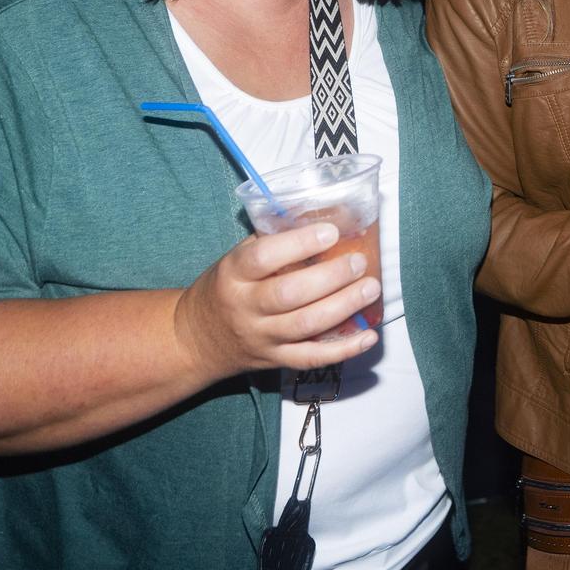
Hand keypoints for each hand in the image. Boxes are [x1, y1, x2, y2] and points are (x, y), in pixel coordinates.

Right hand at [172, 222, 380, 381]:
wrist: (198, 339)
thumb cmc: (226, 288)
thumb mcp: (236, 258)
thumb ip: (273, 238)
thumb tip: (323, 210)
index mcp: (233, 274)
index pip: (263, 258)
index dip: (299, 244)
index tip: (330, 232)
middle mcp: (246, 307)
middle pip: (290, 294)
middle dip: (331, 277)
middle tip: (359, 262)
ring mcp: (262, 337)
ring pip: (305, 325)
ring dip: (344, 307)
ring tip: (371, 288)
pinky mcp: (275, 360)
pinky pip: (312, 358)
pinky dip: (344, 350)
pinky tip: (368, 336)